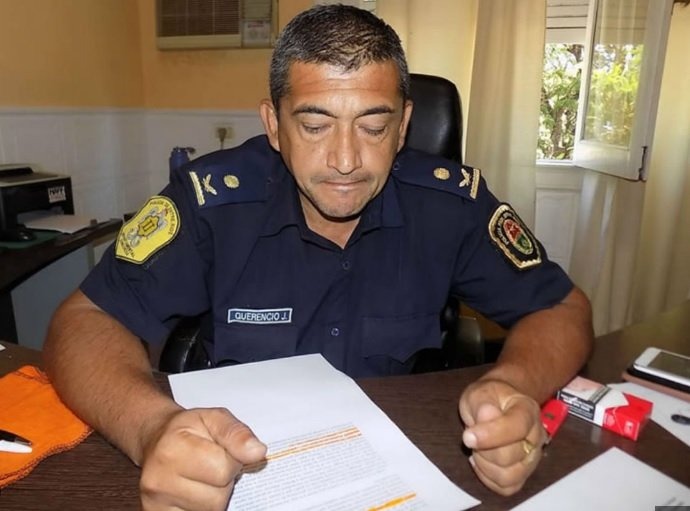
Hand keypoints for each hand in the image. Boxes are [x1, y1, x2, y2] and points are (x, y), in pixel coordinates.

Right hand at [139, 407, 266, 509]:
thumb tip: (257, 452)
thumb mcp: (214, 418)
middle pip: (217, 498)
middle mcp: (158, 480)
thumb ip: (236, 433)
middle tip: (211, 465)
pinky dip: (201, 507)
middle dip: (223, 481)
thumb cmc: (187, 429)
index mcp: (172, 449)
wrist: (156, 440)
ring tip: (202, 477)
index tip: (223, 451)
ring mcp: (156, 503)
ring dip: (213, 496)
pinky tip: (194, 491)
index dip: (232, 460)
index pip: (223, 470)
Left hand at [458, 379, 546, 495]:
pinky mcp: (524, 474)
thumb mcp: (480, 393)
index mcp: (527, 410)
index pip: (516, 428)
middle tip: (473, 436)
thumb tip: (486, 415)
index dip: (490, 435)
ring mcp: (533, 458)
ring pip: (508, 477)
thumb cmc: (489, 399)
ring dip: (485, 465)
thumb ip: (482, 403)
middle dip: (483, 449)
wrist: (498, 405)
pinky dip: (488, 477)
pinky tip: (482, 460)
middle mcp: (536, 436)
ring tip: (478, 449)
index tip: (467, 436)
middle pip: (510, 457)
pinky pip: (506, 487)